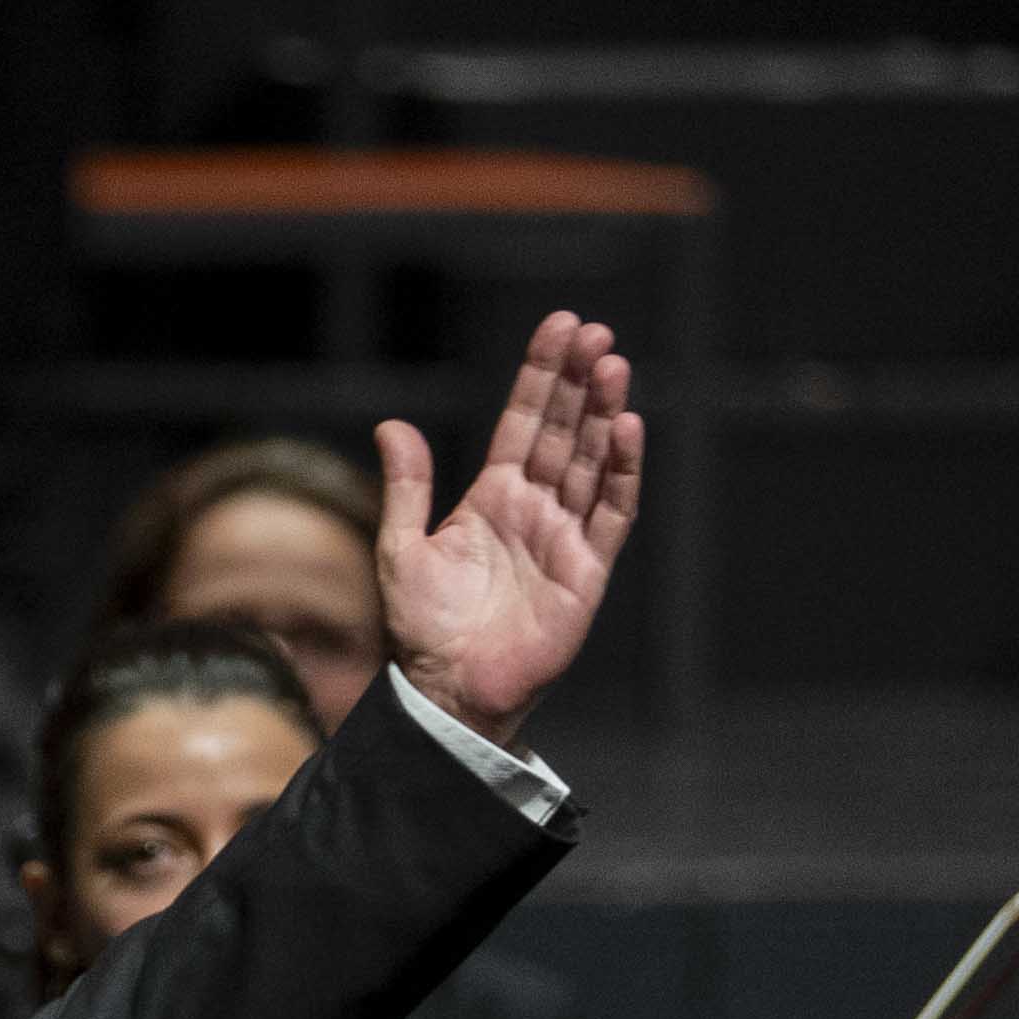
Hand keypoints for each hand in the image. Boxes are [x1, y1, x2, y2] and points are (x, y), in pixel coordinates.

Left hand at [370, 311, 645, 730]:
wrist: (447, 690)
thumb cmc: (422, 629)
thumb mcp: (401, 548)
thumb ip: (407, 486)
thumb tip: (391, 425)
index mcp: (493, 497)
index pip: (525, 423)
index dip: (542, 376)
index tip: (560, 328)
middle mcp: (535, 509)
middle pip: (566, 432)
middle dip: (580, 382)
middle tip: (596, 334)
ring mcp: (564, 537)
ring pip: (593, 463)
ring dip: (604, 414)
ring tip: (614, 366)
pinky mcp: (587, 571)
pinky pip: (611, 514)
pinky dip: (623, 472)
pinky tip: (627, 428)